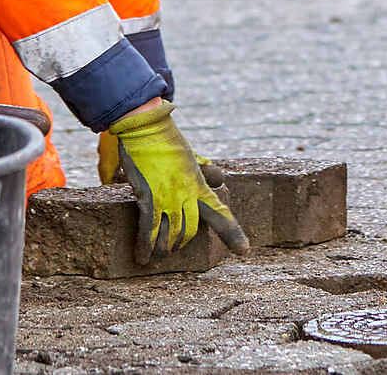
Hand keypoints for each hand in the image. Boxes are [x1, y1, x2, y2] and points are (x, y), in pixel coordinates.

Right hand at [103, 102, 249, 262]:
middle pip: (189, 231)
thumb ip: (205, 171)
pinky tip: (143, 257)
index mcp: (200, 185)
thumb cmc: (169, 140)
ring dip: (164, 249)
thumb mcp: (193, 157)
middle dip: (182, 243)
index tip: (244, 251)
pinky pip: (148, 229)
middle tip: (175, 249)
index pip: (220, 213)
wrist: (147, 129)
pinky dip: (145, 246)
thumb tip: (221, 178)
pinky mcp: (148, 198)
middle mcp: (187, 195)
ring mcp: (168, 198)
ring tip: (159, 257)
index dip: (232, 234)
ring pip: (169, 235)